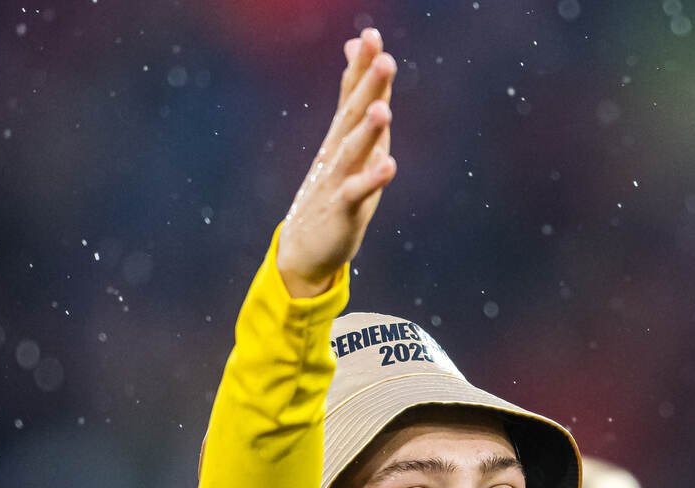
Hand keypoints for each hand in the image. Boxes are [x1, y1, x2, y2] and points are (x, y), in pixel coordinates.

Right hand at [276, 29, 400, 297]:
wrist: (304, 246)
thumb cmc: (332, 190)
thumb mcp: (346, 145)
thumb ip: (356, 104)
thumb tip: (355, 58)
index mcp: (342, 136)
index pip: (351, 95)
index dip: (362, 67)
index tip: (370, 34)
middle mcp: (338, 152)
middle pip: (354, 114)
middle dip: (368, 86)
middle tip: (383, 57)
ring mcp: (338, 179)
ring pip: (354, 150)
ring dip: (369, 130)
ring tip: (383, 108)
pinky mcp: (343, 208)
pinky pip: (358, 192)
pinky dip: (373, 179)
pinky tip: (389, 165)